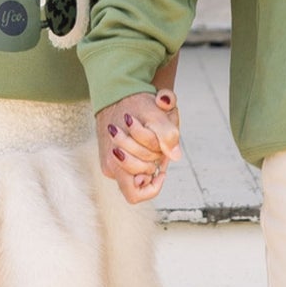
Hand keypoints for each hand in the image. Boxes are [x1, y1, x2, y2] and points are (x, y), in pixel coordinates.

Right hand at [98, 90, 180, 205]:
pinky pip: (133, 168)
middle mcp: (111, 166)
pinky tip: (149, 144)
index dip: (153, 185)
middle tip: (161, 150)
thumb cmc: (134, 103)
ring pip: (139, 174)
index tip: (162, 169)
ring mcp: (111, 163)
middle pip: (141, 179)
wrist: (118, 93)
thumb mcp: (155, 114)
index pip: (136, 193)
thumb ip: (167, 135)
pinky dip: (145, 157)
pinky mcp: (113, 159)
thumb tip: (175, 157)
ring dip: (151, 161)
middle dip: (154, 166)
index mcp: (115, 160)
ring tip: (155, 144)